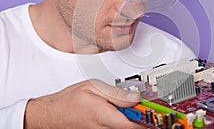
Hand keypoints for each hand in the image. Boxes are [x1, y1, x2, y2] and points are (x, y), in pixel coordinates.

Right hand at [24, 79, 144, 128]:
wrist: (52, 114)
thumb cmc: (69, 101)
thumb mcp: (93, 87)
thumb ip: (116, 93)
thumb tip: (135, 96)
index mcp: (105, 116)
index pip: (135, 123)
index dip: (151, 118)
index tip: (161, 111)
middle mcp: (105, 128)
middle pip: (134, 126)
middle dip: (145, 116)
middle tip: (151, 105)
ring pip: (127, 127)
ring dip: (135, 117)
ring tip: (137, 105)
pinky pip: (119, 127)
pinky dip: (126, 119)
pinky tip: (125, 110)